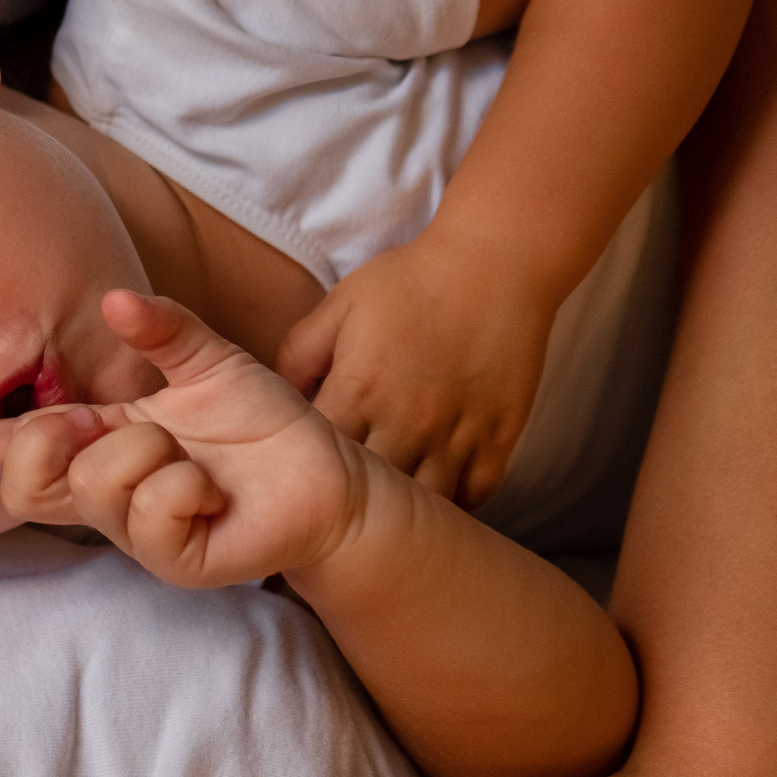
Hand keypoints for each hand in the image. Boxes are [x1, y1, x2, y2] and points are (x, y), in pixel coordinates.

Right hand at [0, 290, 368, 588]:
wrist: (328, 478)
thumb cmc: (263, 427)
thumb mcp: (210, 361)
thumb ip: (163, 329)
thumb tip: (115, 298)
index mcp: (101, 442)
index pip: (20, 450)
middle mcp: (106, 490)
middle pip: (26, 483)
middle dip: (48, 441)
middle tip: (99, 427)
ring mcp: (135, 532)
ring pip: (95, 485)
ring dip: (148, 456)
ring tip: (191, 460)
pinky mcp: (173, 562)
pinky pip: (150, 515)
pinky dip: (186, 487)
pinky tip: (212, 491)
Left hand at [274, 236, 553, 508]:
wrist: (495, 262)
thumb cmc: (409, 281)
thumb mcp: (338, 306)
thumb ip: (298, 356)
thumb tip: (277, 403)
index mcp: (359, 392)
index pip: (314, 461)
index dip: (302, 475)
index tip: (297, 478)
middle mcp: (407, 424)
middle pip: (367, 495)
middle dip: (348, 503)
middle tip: (337, 506)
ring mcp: (458, 436)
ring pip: (423, 505)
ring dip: (402, 512)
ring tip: (384, 514)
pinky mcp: (499, 439)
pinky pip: (473, 498)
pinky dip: (452, 506)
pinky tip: (433, 500)